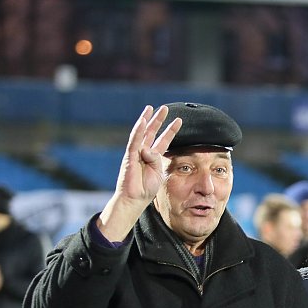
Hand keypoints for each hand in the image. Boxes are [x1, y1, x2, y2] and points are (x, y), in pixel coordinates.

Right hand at [98, 105, 181, 241]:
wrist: (134, 199)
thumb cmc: (146, 189)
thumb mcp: (158, 174)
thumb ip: (156, 160)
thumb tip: (148, 149)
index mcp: (153, 158)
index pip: (163, 141)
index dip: (170, 131)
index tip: (178, 121)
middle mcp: (144, 153)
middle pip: (152, 132)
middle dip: (159, 120)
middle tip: (166, 108)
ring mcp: (135, 153)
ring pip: (142, 133)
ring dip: (148, 120)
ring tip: (153, 108)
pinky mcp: (129, 156)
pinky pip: (134, 141)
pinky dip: (138, 131)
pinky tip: (142, 121)